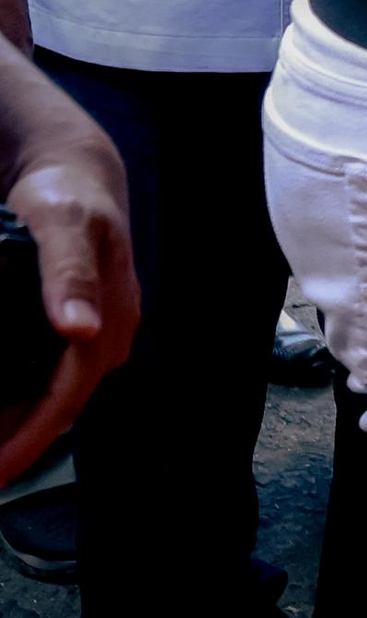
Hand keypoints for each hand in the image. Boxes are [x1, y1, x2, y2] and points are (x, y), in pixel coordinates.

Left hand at [0, 66, 135, 481]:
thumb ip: (68, 275)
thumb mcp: (64, 227)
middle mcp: (101, 342)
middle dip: (11, 445)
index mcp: (106, 328)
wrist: (73, 172)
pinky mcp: (68, 333)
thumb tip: (80, 330)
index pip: (61, 405)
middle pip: (51, 412)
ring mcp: (85, 339)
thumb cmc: (68, 197)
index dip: (24, 444)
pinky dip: (10, 403)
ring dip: (9, 427)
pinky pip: (38, 382)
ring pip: (43, 401)